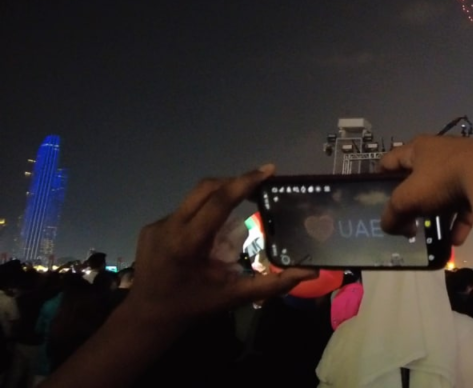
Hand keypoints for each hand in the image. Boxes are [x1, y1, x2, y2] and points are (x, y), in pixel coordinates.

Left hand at [126, 165, 315, 321]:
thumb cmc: (193, 306)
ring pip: (194, 199)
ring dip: (218, 200)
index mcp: (188, 243)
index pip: (219, 201)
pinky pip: (183, 212)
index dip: (245, 182)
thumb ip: (272, 283)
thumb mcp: (234, 296)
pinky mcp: (150, 228)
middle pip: (206, 188)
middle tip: (258, 187)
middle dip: (234, 183)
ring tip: (235, 216)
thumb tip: (309, 273)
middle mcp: (169, 227)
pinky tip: (208, 236)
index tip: (268, 169)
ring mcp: (157, 225)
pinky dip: (201, 216)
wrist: (147, 318)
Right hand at [379, 135, 472, 243]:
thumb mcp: (409, 198)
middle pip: (420, 178)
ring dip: (438, 215)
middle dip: (413, 201)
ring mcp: (465, 165)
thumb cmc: (442, 179)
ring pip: (445, 193)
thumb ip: (393, 213)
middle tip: (406, 220)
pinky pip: (466, 203)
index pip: (390, 160)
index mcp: (419, 148)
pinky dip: (460, 221)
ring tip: (432, 236)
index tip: (375, 197)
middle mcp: (441, 152)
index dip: (380, 177)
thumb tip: (387, 227)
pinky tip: (456, 240)